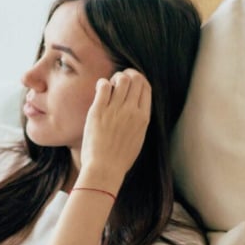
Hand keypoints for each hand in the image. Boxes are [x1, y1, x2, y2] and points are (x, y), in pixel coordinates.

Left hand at [79, 69, 151, 188]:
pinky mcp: (98, 111)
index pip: (146, 87)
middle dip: (127, 75)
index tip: (130, 83)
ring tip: (109, 85)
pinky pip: (103, 86)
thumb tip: (135, 108)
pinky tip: (100, 89)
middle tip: (118, 81)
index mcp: (143, 118)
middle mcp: (131, 111)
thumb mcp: (137, 139)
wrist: (104, 169)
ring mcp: (115, 110)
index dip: (139, 80)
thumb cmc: (119, 159)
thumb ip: (138, 122)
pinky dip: (102, 83)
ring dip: (115, 78)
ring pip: (121, 80)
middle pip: (136, 79)